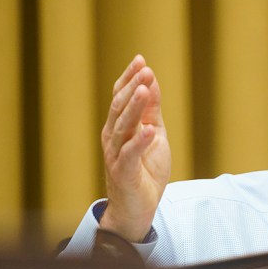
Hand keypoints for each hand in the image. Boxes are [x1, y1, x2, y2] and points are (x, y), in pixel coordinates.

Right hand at [99, 55, 170, 241]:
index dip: (129, 79)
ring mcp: (116, 155)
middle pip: (120, 108)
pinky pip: (130, 155)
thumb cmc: (144, 170)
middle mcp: (113, 138)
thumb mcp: (154, 135)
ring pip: (123, 127)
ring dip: (134, 108)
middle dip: (132, 88)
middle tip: (144, 70)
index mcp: (119, 127)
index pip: (121, 98)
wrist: (138, 208)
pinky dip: (140, 142)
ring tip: (144, 90)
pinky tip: (150, 130)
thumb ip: (152, 111)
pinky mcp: (123, 173)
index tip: (140, 60)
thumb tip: (152, 82)